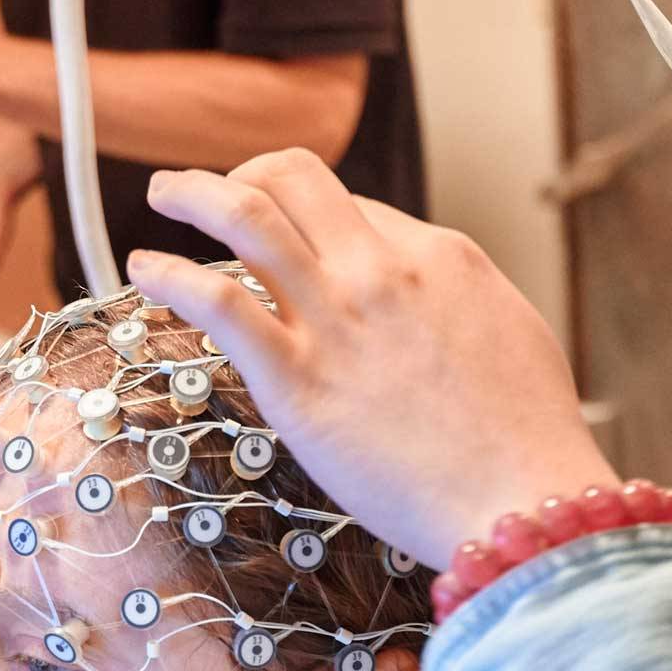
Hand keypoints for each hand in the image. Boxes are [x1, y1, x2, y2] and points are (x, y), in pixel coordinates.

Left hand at [133, 151, 612, 569]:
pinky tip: (146, 270)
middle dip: (242, 172)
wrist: (521, 498)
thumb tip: (415, 284)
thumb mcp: (507, 329)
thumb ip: (452, 296)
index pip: (353, 207)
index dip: (315, 221)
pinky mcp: (296, 380)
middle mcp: (380, 269)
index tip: (295, 245)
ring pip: (245, 216)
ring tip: (165, 194)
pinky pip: (217, 303)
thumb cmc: (525, 435)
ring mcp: (335, 320)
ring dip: (193, 194)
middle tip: (208, 190)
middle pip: (294, 178)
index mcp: (437, 255)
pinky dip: (170, 275)